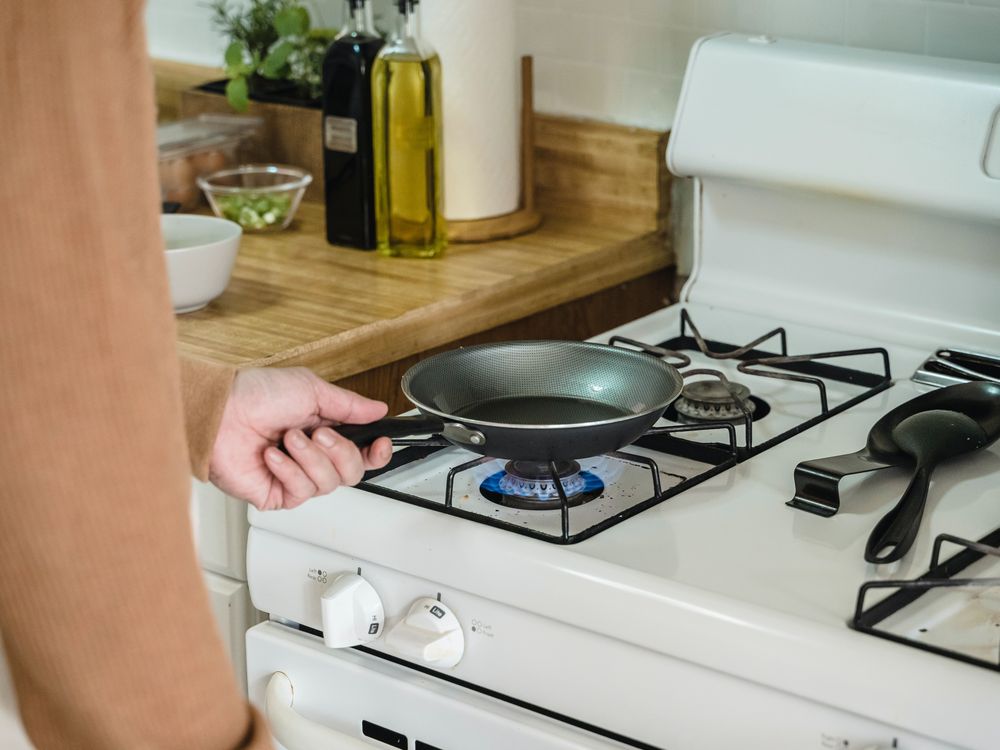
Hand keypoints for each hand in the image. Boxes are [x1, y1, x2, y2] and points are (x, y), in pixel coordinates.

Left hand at [208, 367, 392, 509]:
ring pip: (329, 483)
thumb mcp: (311, 389)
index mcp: (324, 430)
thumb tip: (378, 409)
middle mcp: (312, 455)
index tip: (381, 443)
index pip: (363, 452)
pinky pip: (301, 492)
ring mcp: (295, 476)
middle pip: (352, 472)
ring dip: (310, 458)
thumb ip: (349, 404)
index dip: (377, 453)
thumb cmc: (256, 395)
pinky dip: (288, 470)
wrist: (220, 412)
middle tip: (319, 433)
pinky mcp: (277, 494)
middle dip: (340, 452)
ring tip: (288, 439)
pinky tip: (272, 455)